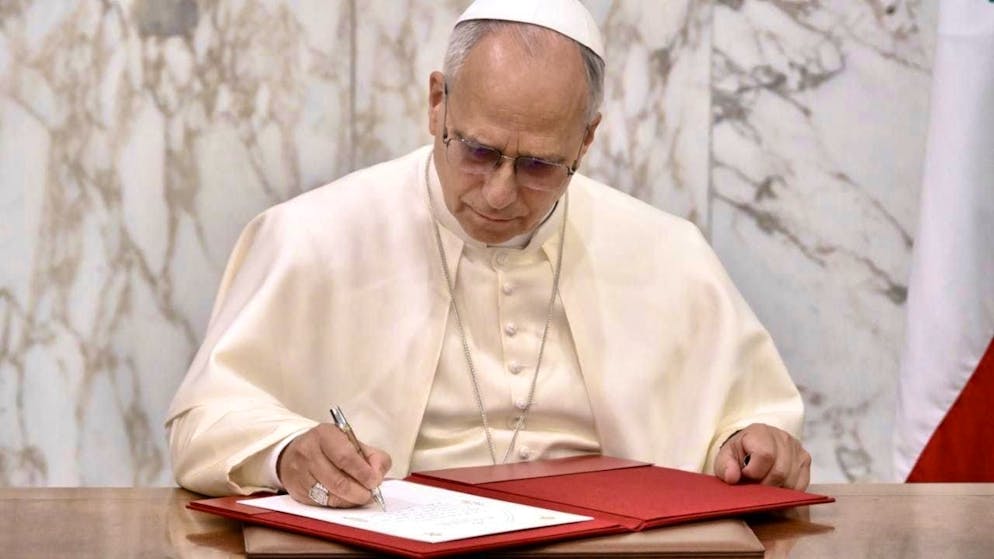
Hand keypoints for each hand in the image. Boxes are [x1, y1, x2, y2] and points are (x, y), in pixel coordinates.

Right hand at [277, 423, 391, 506]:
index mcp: (325, 435)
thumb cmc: (331, 448)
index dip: (363, 473)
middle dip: (359, 492)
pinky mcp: (298, 491)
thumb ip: (373, 456)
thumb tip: (378, 474)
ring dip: (351, 500)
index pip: (346, 457)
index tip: (375, 481)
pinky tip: (345, 498)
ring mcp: (300, 473)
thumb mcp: (353, 442)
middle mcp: (308, 452)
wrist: (296, 452)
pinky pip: (323, 504)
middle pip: (338, 481)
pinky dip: (340, 504)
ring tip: (360, 496)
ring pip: (331, 496)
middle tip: (370, 493)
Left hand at [714, 423, 810, 489]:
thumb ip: (725, 466)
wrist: (753, 446)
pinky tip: (776, 486)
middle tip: (754, 486)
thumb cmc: (740, 453)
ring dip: (775, 490)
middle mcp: (783, 438)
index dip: (753, 472)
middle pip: (779, 472)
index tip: (745, 475)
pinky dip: (787, 492)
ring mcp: (797, 449)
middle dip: (764, 485)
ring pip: (791, 481)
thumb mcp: (726, 457)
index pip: (765, 455)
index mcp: (760, 432)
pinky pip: (800, 486)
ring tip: (763, 485)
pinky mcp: (805, 461)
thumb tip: (732, 477)